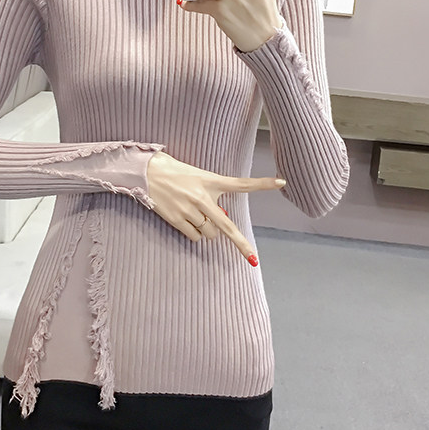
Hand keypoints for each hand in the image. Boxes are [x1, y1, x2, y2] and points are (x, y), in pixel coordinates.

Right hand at [146, 150, 285, 264]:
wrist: (146, 171)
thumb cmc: (173, 170)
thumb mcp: (196, 175)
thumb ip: (210, 194)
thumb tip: (217, 221)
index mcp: (210, 181)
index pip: (241, 183)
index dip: (262, 184)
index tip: (282, 182)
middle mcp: (203, 197)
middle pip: (226, 226)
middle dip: (240, 244)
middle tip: (252, 259)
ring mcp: (190, 210)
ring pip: (209, 233)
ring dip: (207, 230)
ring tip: (195, 215)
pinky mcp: (177, 219)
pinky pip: (194, 236)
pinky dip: (194, 233)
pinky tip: (185, 219)